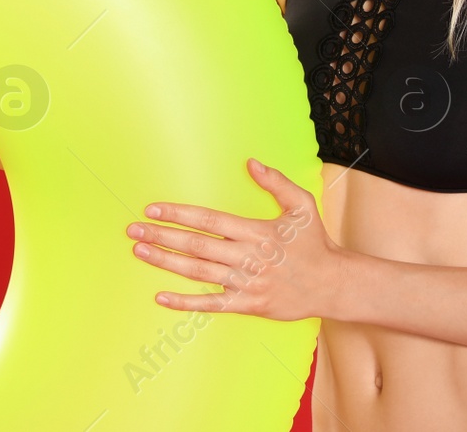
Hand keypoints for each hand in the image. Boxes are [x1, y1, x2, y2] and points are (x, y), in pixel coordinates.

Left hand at [126, 157, 341, 320]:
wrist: (333, 285)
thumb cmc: (315, 243)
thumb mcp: (302, 205)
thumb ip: (276, 182)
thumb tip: (251, 162)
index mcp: (256, 231)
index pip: (209, 220)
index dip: (179, 214)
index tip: (153, 209)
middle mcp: (247, 256)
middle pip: (197, 245)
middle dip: (162, 237)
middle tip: (133, 231)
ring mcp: (246, 283)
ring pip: (198, 272)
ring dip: (166, 262)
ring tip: (140, 252)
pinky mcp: (248, 305)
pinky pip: (212, 304)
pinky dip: (185, 302)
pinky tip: (162, 297)